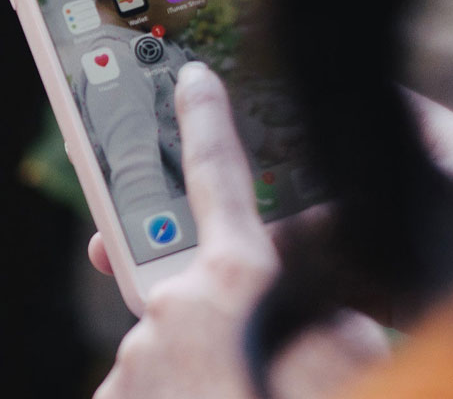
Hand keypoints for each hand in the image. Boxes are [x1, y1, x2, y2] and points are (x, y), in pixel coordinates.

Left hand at [88, 63, 388, 398]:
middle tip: (246, 371)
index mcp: (232, 288)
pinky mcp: (109, 398)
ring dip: (196, 378)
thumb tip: (316, 313)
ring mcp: (131, 360)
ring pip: (168, 351)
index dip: (209, 127)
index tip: (194, 85)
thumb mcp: (342, 361)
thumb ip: (322, 320)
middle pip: (192, 293)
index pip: (220, 184)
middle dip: (218, 324)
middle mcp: (167, 313)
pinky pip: (144, 389)